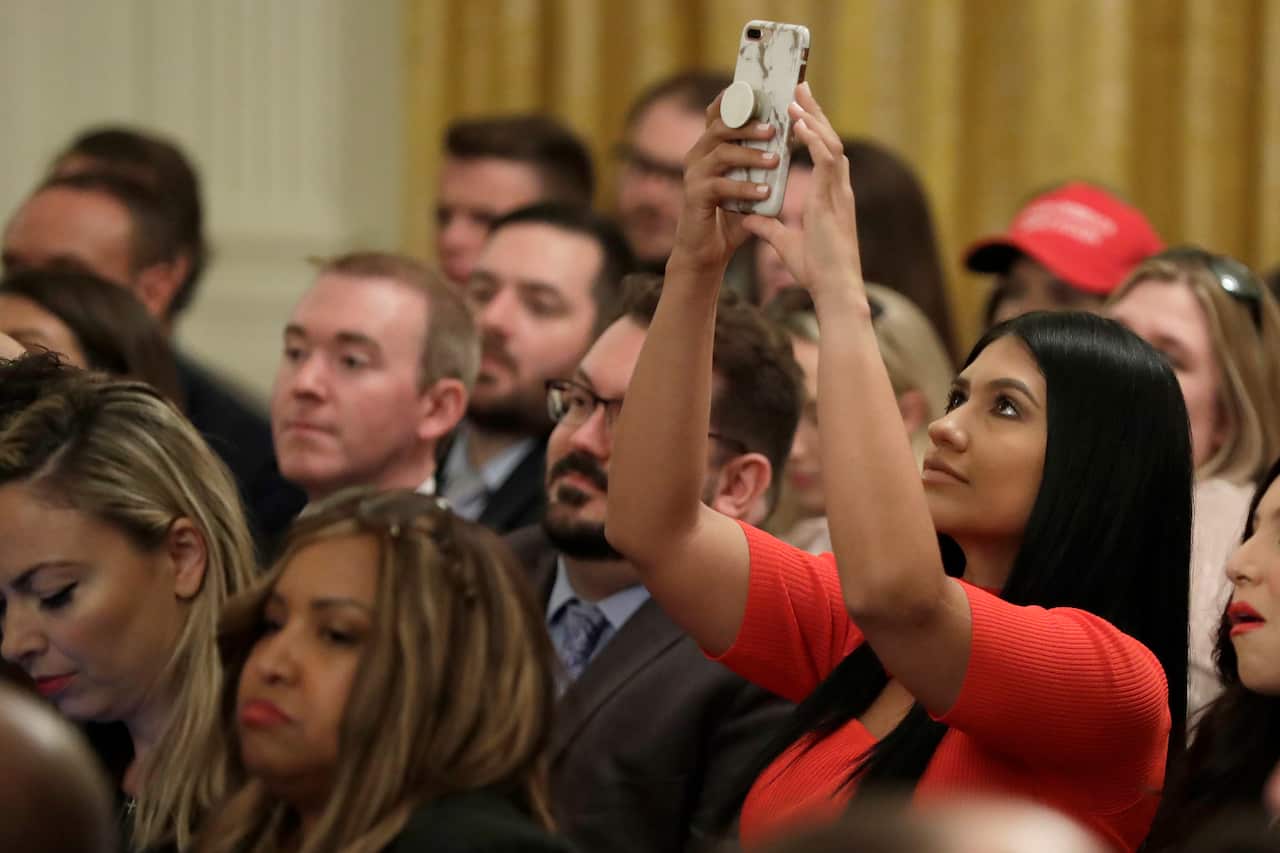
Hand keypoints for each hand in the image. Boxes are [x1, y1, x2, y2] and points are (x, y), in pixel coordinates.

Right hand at [668, 93, 778, 273]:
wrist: (707, 251)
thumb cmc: (731, 215)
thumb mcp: (749, 182)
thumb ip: (764, 161)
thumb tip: (796, 137)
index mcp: (709, 147)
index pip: (718, 114)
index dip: (735, 101)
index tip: (760, 95)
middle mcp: (697, 155)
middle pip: (721, 128)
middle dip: (749, 126)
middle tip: (774, 130)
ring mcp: (693, 175)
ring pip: (722, 153)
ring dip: (750, 155)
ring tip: (774, 161)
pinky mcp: (694, 196)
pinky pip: (721, 185)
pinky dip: (745, 188)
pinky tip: (764, 193)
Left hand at [743, 83, 865, 305]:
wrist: (833, 288)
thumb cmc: (816, 270)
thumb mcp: (784, 242)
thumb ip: (767, 227)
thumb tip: (747, 218)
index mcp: (829, 196)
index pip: (822, 152)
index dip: (811, 129)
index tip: (796, 109)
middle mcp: (837, 189)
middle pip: (829, 139)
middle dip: (813, 112)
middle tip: (798, 87)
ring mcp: (839, 192)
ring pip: (831, 143)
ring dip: (813, 118)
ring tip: (795, 96)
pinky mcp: (835, 199)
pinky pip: (828, 160)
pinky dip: (815, 139)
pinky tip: (799, 124)